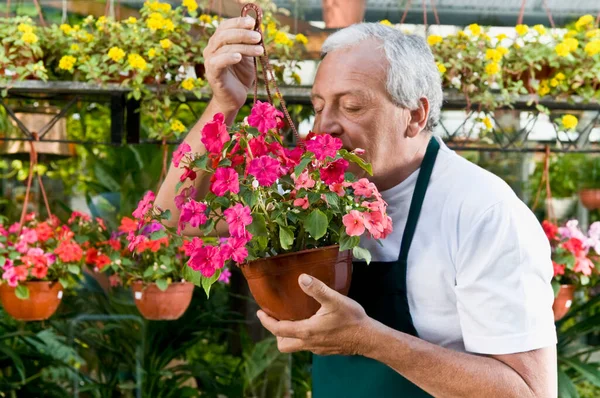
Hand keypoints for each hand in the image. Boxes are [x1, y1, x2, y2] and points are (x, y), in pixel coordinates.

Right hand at [203, 16, 263, 112]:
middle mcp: (211, 49)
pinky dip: (228, 58)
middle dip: (242, 33)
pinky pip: (218, 62)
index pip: (225, 27)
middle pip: (224, 35)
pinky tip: (239, 57)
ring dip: (244, 47)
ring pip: (225, 48)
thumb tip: (258, 29)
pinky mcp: (212, 74)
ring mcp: (209, 61)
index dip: (238, 22)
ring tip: (260, 50)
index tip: (253, 22)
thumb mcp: (248, 57)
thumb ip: (250, 44)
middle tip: (258, 36)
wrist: (234, 99)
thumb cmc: (240, 76)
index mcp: (218, 42)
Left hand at [257, 274, 372, 355]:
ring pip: (295, 346)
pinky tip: (311, 324)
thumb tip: (301, 278)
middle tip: (276, 317)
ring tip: (292, 318)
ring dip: (289, 335)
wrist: (369, 338)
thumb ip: (317, 289)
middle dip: (276, 333)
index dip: (266, 321)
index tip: (260, 312)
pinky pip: (307, 345)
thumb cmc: (352, 319)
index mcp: (307, 331)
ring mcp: (317, 349)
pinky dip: (302, 336)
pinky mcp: (325, 350)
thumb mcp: (335, 300)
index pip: (279, 330)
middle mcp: (309, 343)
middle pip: (284, 345)